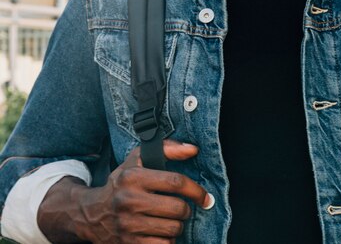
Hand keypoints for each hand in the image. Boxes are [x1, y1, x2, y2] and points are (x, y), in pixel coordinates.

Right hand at [38, 140, 212, 243]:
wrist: (93, 214)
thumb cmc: (122, 182)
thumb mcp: (137, 159)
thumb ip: (167, 148)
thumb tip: (193, 149)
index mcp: (133, 176)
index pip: (176, 182)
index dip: (196, 190)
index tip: (205, 196)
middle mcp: (130, 200)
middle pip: (178, 208)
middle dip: (186, 209)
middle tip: (182, 207)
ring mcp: (129, 225)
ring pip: (173, 229)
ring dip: (177, 225)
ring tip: (169, 218)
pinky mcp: (129, 243)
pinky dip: (167, 239)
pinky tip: (160, 231)